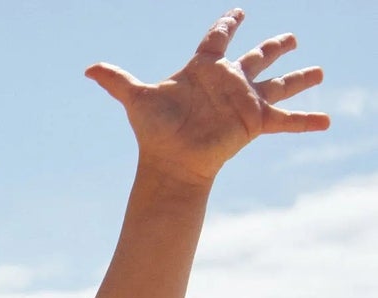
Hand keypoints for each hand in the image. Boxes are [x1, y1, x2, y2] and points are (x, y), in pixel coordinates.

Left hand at [87, 9, 326, 185]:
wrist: (170, 164)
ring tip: (319, 70)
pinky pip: (287, 119)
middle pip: (258, 56)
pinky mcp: (255, 122)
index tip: (238, 12)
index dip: (227, 24)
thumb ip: (116, 81)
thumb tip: (88, 69)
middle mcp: (228, 81)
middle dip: (275, 46)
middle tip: (291, 37)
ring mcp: (244, 101)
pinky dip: (308, 121)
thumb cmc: (154, 131)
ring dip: (300, 77)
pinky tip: (329, 121)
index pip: (218, 38)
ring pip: (280, 83)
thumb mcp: (137, 99)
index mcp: (204, 69)